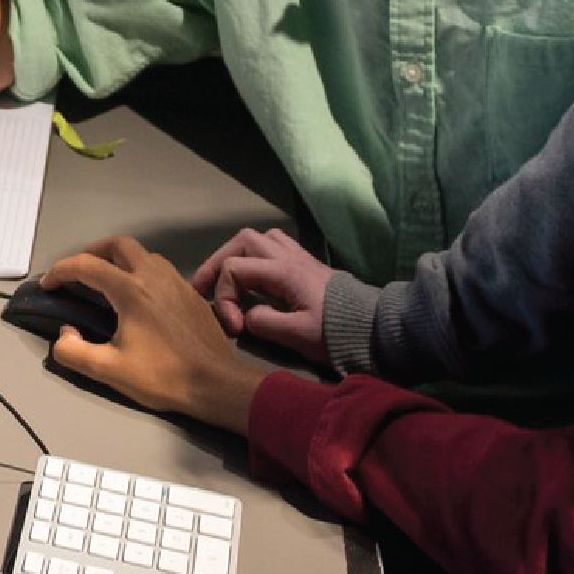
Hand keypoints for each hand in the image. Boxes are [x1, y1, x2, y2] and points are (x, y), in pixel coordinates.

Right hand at [39, 235, 274, 434]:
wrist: (215, 382)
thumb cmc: (162, 376)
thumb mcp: (108, 370)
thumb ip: (74, 351)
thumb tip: (65, 334)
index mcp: (131, 290)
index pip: (87, 266)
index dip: (61, 271)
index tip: (49, 285)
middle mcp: (153, 276)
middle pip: (118, 244)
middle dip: (92, 251)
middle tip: (78, 272)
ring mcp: (177, 281)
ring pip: (143, 254)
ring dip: (119, 259)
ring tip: (107, 281)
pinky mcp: (191, 293)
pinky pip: (161, 269)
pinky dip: (141, 272)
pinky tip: (139, 297)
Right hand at [190, 227, 334, 363]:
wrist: (371, 326)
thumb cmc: (334, 331)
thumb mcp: (297, 335)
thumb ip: (264, 323)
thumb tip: (246, 316)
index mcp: (283, 271)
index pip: (235, 269)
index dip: (225, 297)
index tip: (234, 328)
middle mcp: (288, 256)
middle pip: (241, 240)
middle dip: (217, 263)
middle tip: (203, 287)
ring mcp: (297, 256)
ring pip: (258, 237)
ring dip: (236, 254)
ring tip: (226, 278)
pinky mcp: (304, 263)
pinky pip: (273, 245)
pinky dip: (255, 256)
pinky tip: (254, 275)